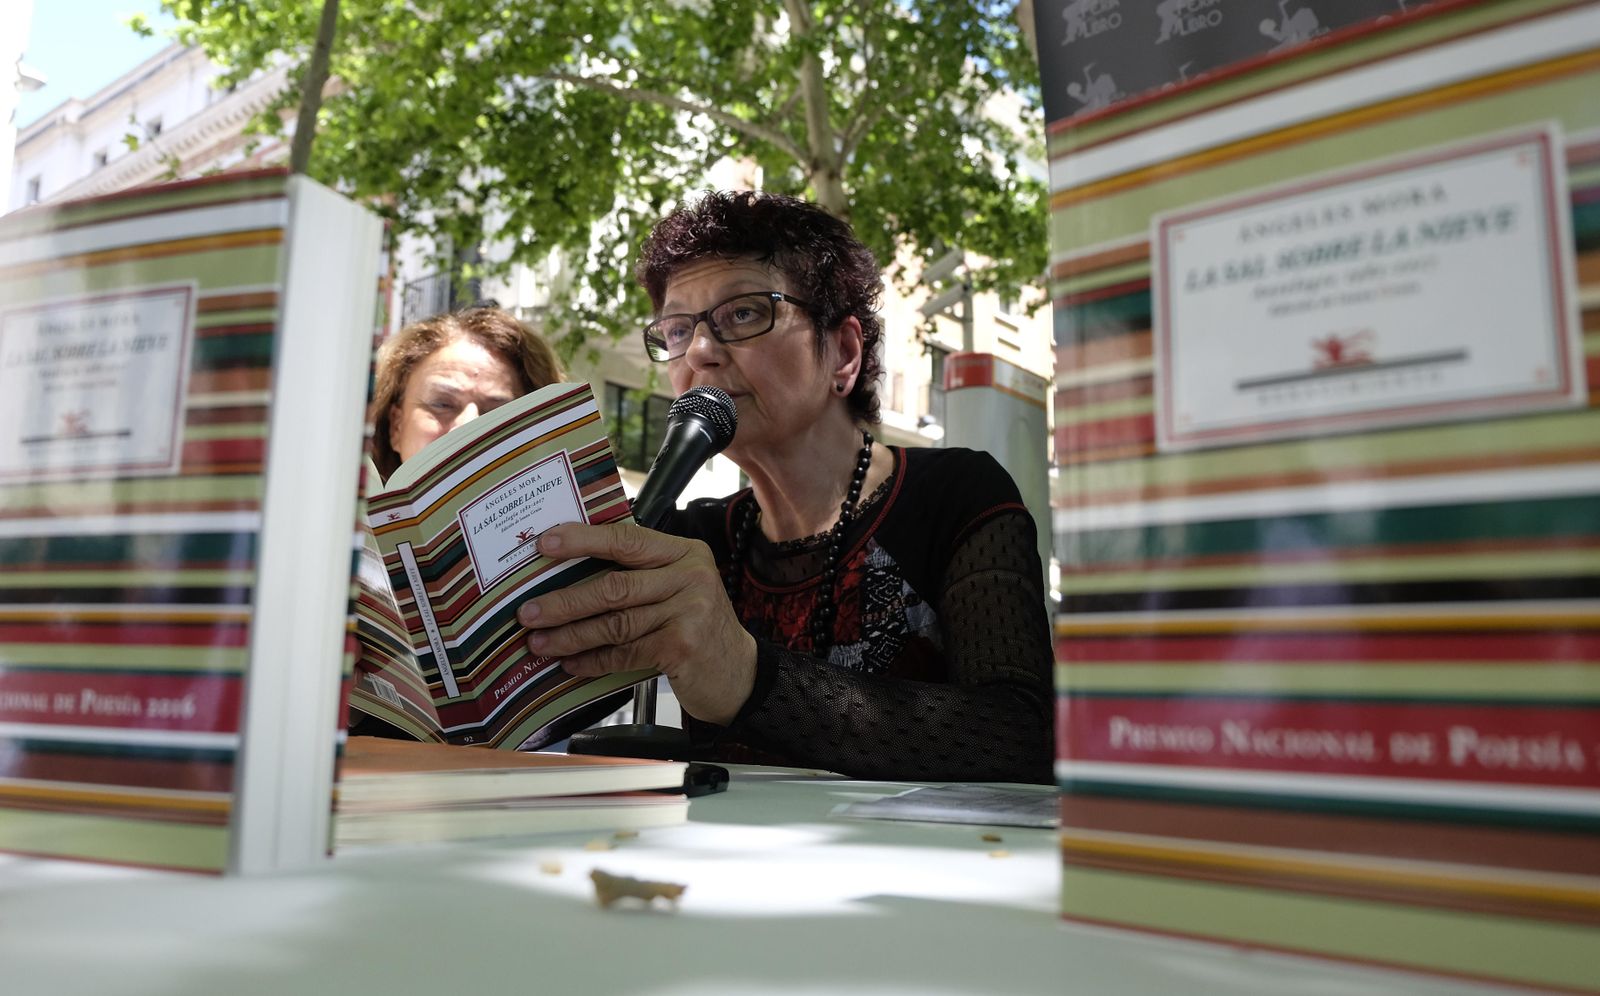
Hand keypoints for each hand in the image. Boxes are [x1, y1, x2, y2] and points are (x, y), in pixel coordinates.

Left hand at [516, 521, 756, 725]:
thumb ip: (640, 576)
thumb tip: (569, 575)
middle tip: (528, 612)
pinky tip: (572, 664)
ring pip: (615, 622)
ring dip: (571, 635)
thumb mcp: (678, 589)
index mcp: (685, 552)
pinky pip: (625, 652)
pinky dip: (594, 660)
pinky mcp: (684, 646)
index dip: (582, 540)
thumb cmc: (698, 628)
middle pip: (614, 585)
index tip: (544, 543)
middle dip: (564, 600)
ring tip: (540, 642)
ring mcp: (690, 611)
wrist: (738, 674)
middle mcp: (691, 576)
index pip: (627, 539)